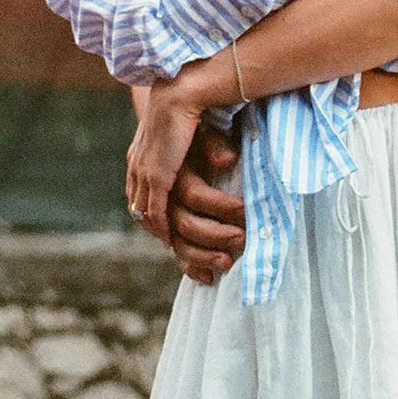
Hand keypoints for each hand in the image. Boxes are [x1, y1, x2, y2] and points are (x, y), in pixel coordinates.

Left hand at [125, 70, 206, 246]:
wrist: (179, 93)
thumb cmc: (188, 106)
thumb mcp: (187, 131)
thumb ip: (193, 147)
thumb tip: (219, 158)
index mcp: (139, 153)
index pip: (136, 188)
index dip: (147, 207)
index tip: (161, 221)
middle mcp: (136, 165)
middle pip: (136, 204)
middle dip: (149, 223)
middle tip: (166, 238)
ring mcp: (144, 172)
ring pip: (143, 212)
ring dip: (156, 229)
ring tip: (171, 242)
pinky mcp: (156, 178)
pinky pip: (155, 211)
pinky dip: (161, 227)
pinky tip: (170, 238)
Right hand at [166, 122, 245, 285]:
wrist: (164, 122)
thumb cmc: (191, 126)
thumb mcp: (205, 130)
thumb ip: (214, 144)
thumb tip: (229, 161)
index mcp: (169, 165)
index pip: (193, 194)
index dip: (220, 205)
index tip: (245, 211)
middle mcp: (154, 188)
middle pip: (182, 222)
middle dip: (214, 235)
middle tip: (242, 240)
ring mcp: (152, 206)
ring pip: (172, 239)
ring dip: (200, 255)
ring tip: (227, 263)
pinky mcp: (157, 218)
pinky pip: (169, 247)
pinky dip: (186, 261)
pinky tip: (205, 276)